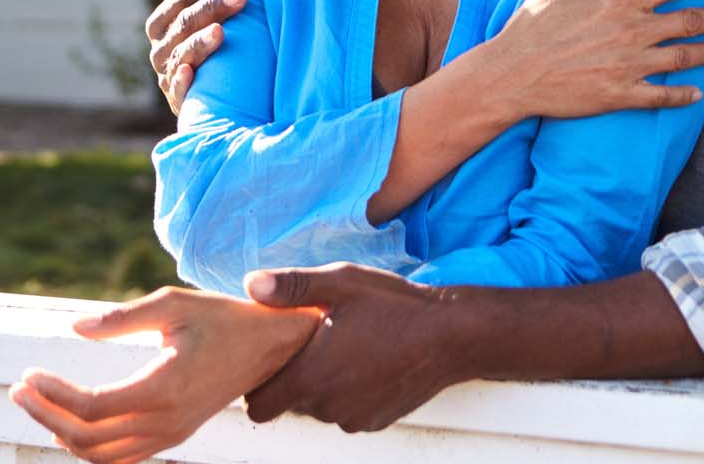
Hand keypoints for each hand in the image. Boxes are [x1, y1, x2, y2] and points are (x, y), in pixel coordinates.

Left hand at [8, 286, 321, 463]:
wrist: (273, 346)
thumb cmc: (224, 319)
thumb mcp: (175, 304)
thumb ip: (122, 319)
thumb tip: (74, 328)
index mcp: (165, 387)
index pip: (91, 407)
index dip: (51, 394)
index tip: (28, 374)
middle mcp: (167, 420)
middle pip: (87, 438)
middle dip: (45, 415)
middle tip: (21, 389)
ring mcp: (172, 434)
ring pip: (100, 456)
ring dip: (62, 434)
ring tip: (39, 404)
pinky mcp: (175, 436)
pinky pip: (120, 457)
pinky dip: (89, 446)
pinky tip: (72, 422)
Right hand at [145, 0, 246, 113]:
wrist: (218, 97)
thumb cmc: (211, 44)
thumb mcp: (205, 14)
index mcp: (163, 23)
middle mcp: (160, 48)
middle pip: (184, 22)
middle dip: (212, 6)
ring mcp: (168, 75)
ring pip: (181, 53)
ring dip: (201, 41)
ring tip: (221, 30)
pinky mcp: (178, 101)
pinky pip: (176, 90)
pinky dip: (181, 80)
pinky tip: (190, 71)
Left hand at [242, 264, 465, 431]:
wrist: (453, 335)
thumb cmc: (396, 306)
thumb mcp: (341, 282)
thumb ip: (291, 287)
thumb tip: (250, 284)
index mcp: (309, 376)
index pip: (257, 406)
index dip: (259, 384)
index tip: (275, 359)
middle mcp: (327, 406)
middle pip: (289, 405)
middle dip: (295, 380)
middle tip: (316, 345)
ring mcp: (353, 417)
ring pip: (321, 408)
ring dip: (325, 387)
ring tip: (347, 350)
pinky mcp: (376, 421)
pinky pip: (349, 412)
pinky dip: (351, 394)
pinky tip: (370, 364)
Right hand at [457, 0, 703, 120]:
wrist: (511, 75)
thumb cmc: (532, 27)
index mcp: (620, 1)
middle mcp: (632, 33)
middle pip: (688, 22)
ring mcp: (629, 67)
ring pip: (682, 58)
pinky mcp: (621, 95)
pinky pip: (662, 96)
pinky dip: (683, 95)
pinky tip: (697, 93)